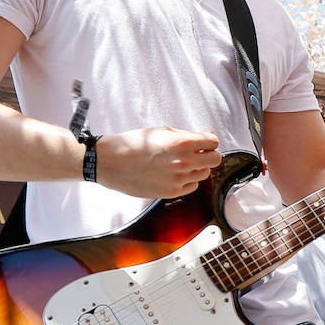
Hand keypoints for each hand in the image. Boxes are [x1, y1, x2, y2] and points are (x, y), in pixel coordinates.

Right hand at [96, 126, 221, 198]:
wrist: (110, 162)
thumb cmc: (132, 144)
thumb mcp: (161, 131)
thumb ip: (186, 135)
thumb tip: (204, 135)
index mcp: (182, 143)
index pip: (213, 142)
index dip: (209, 140)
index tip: (204, 141)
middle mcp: (183, 163)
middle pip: (215, 160)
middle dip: (208, 154)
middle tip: (197, 152)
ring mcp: (178, 180)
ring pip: (204, 174)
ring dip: (197, 167)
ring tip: (181, 163)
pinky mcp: (171, 192)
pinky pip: (192, 186)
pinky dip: (187, 180)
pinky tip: (174, 173)